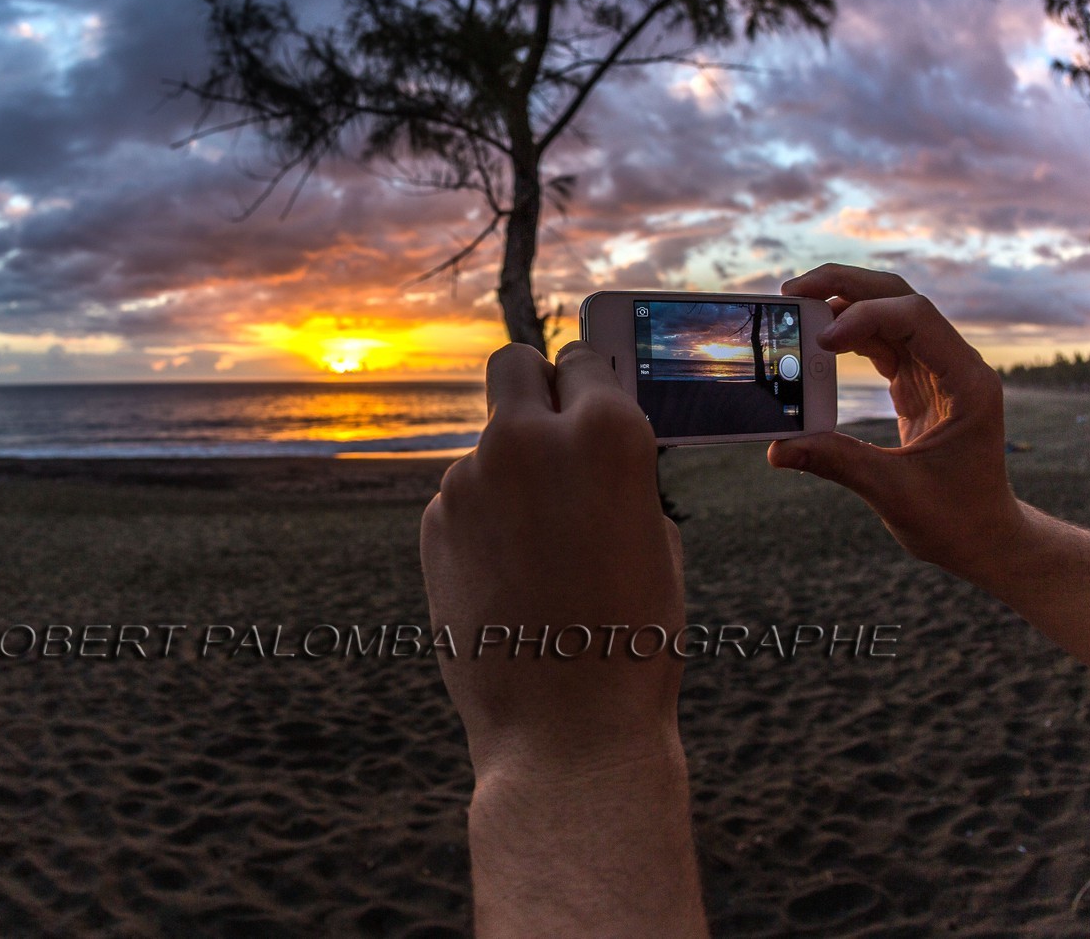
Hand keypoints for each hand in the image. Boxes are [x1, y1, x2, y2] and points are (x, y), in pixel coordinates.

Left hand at [420, 340, 685, 782]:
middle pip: (513, 365)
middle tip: (547, 428)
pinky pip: (463, 498)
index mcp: (606, 433)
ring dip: (508, 473)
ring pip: (488, 444)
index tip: (589, 399)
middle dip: (532, 387)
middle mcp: (529, 439)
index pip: (584, 360)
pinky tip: (506, 576)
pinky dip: (481, 521)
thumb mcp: (656, 538)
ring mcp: (470, 478)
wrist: (564, 728)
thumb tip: (590, 443)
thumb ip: (619, 474)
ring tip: (539, 548)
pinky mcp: (432, 521)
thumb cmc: (632, 639)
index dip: (589, 382)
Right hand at [770, 264, 1024, 576]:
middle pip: (900, 297)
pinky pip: (880, 343)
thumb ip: (837, 463)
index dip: (864, 317)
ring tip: (793, 305)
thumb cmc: (956, 519)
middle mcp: (955, 365)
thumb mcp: (894, 494)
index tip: (820, 342)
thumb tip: (778, 448)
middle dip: (846, 285)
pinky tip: (815, 341)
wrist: (985, 538)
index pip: (915, 318)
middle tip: (791, 289)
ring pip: (888, 313)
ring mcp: (937, 371)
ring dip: (842, 304)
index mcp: (966, 382)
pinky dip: (846, 336)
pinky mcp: (918, 383)